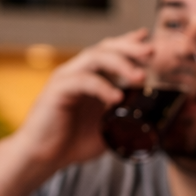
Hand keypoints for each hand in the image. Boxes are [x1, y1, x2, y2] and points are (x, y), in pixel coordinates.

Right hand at [12, 29, 152, 172]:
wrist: (44, 157)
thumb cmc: (73, 142)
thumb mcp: (107, 128)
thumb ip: (125, 118)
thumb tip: (152, 121)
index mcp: (91, 78)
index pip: (111, 52)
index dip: (129, 43)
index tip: (150, 39)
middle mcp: (78, 73)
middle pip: (105, 48)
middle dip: (130, 47)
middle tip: (151, 52)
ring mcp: (66, 79)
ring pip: (94, 58)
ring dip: (120, 64)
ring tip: (140, 77)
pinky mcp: (57, 91)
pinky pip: (82, 81)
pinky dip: (102, 87)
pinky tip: (117, 98)